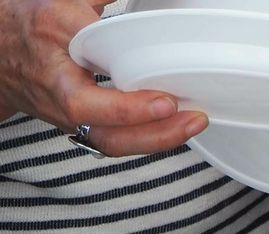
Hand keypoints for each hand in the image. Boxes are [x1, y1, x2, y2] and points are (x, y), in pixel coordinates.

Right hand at [0, 0, 206, 154]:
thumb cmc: (33, 21)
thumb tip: (158, 0)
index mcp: (51, 27)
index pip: (85, 44)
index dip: (114, 56)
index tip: (155, 82)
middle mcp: (54, 74)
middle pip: (87, 108)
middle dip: (137, 116)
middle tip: (178, 109)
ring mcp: (61, 107)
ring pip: (103, 136)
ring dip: (151, 138)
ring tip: (191, 124)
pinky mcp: (75, 125)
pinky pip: (111, 141)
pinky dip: (145, 141)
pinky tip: (175, 131)